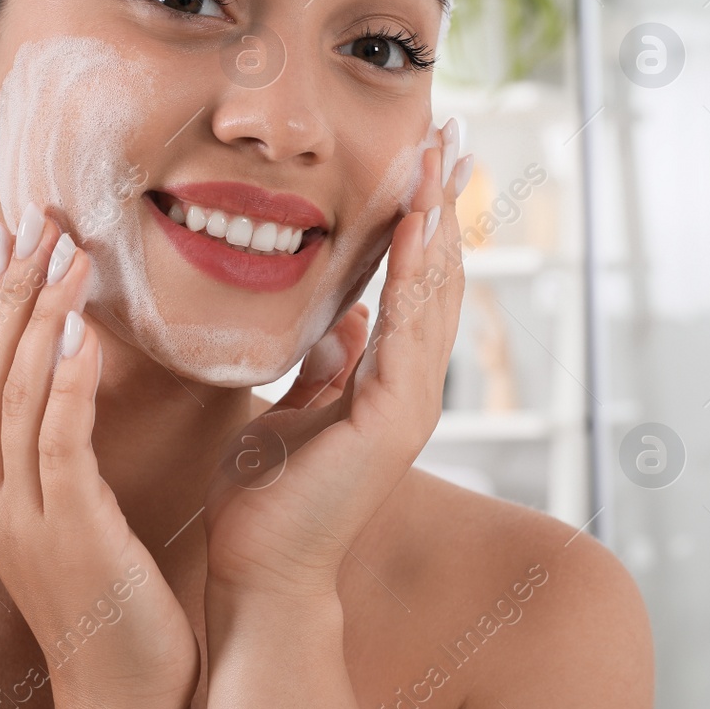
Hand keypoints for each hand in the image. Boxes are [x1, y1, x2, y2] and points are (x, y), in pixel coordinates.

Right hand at [0, 206, 198, 708]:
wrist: (122, 694)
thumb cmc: (118, 601)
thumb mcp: (85, 517)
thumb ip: (76, 456)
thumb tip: (92, 390)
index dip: (6, 302)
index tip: (23, 239)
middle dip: (18, 291)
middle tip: (45, 222)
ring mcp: (24, 513)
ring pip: (21, 393)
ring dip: (44, 316)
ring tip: (67, 254)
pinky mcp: (67, 529)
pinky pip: (60, 441)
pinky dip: (68, 381)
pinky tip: (85, 332)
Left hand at [202, 135, 470, 600]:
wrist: (258, 574)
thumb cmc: (265, 501)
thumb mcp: (292, 410)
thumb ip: (324, 365)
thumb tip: (346, 318)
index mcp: (387, 384)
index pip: (413, 285)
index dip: (420, 222)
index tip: (422, 162)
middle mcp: (412, 389)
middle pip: (439, 277)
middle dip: (442, 203)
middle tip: (451, 134)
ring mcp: (410, 405)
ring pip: (434, 294)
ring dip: (438, 221)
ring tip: (443, 157)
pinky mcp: (393, 420)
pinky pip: (409, 330)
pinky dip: (415, 272)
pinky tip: (417, 222)